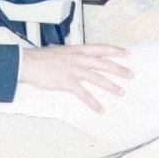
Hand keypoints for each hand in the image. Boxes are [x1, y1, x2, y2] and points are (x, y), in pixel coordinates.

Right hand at [17, 44, 132, 112]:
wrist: (28, 63)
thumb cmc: (41, 59)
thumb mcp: (61, 52)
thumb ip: (72, 56)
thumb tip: (78, 60)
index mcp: (77, 50)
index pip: (101, 48)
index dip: (115, 50)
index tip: (126, 53)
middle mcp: (78, 58)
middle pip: (104, 63)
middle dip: (119, 69)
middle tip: (131, 75)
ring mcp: (74, 70)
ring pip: (98, 78)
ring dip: (111, 86)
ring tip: (121, 92)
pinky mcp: (67, 82)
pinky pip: (84, 94)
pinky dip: (93, 103)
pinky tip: (100, 109)